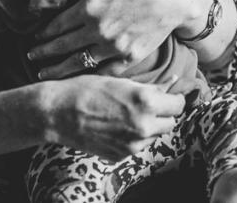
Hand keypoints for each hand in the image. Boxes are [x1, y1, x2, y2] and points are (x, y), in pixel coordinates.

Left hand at [28, 0, 187, 79]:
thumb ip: (87, 0)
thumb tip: (69, 11)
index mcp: (88, 7)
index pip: (57, 25)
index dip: (43, 35)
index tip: (35, 39)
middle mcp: (96, 28)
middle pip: (61, 46)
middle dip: (43, 53)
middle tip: (31, 57)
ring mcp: (112, 45)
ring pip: (77, 62)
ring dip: (58, 68)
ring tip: (45, 73)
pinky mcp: (128, 57)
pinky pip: (102, 71)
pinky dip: (88, 75)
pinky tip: (77, 79)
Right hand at [41, 74, 184, 160]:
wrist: (58, 113)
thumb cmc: (87, 89)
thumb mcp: (121, 81)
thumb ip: (151, 86)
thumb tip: (174, 82)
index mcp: (146, 102)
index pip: (178, 105)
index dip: (174, 99)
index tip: (169, 96)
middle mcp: (143, 126)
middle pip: (170, 123)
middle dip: (163, 114)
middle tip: (149, 104)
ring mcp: (132, 145)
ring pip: (154, 136)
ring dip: (149, 126)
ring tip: (127, 114)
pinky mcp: (120, 156)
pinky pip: (136, 146)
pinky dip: (133, 137)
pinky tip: (116, 125)